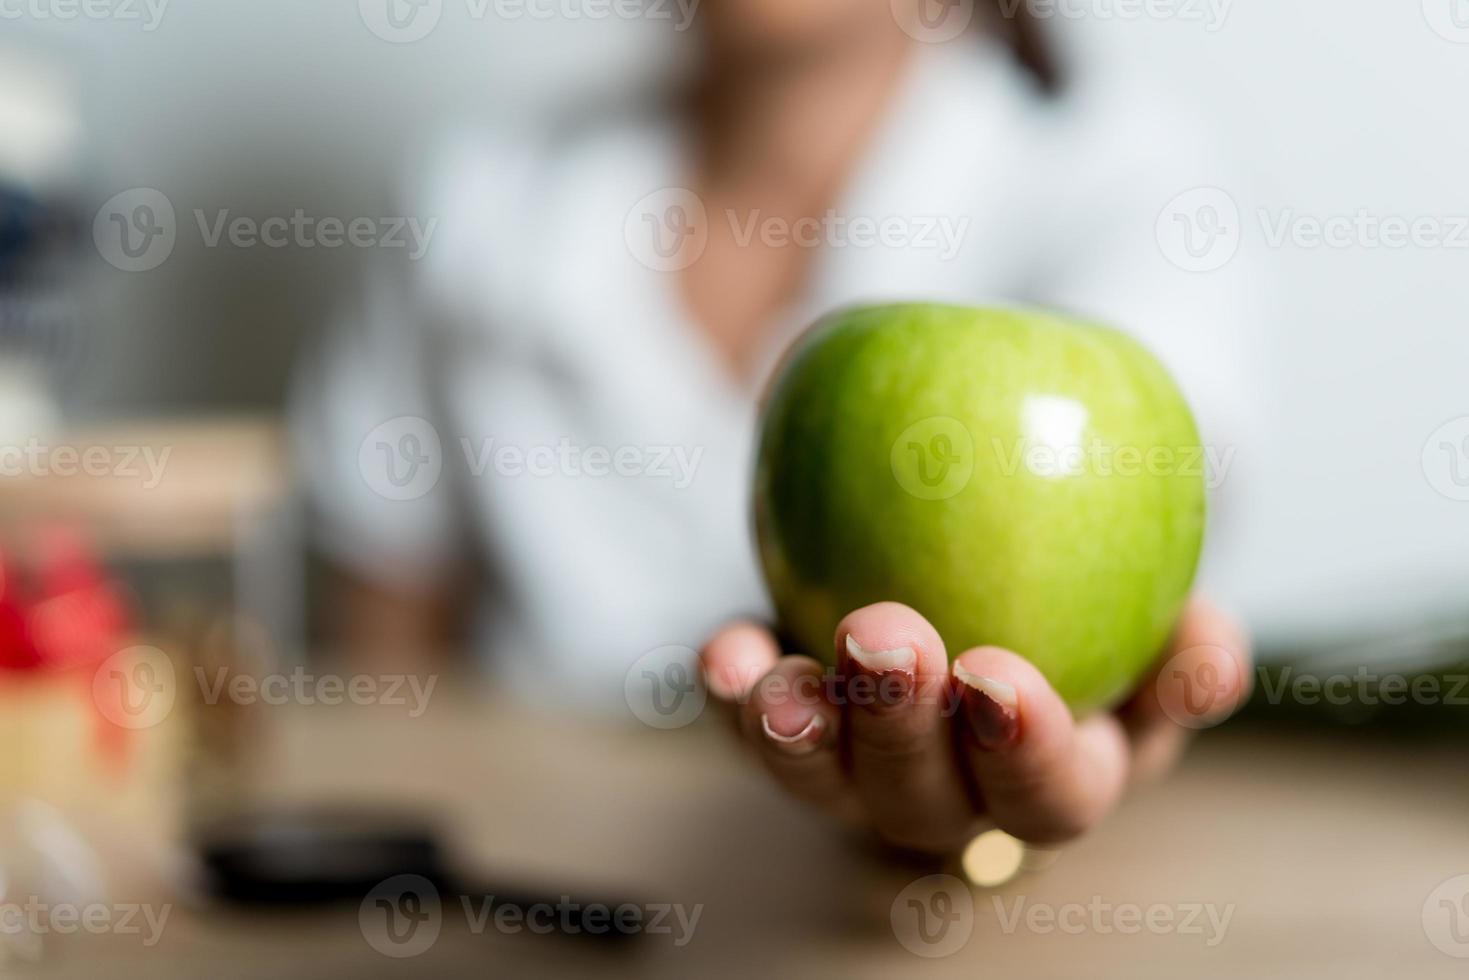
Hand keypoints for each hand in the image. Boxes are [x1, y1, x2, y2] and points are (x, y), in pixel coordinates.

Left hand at [699, 597, 1250, 853]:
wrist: (973, 580)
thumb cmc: (1081, 607)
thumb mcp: (1150, 621)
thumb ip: (1185, 639)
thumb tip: (1206, 655)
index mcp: (1052, 778)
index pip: (1049, 795)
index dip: (1021, 750)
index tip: (996, 675)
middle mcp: (949, 796)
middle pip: (921, 801)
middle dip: (899, 728)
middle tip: (888, 636)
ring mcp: (858, 772)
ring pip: (822, 781)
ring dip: (799, 733)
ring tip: (781, 680)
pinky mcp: (787, 728)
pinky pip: (748, 726)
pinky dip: (731, 692)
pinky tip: (724, 651)